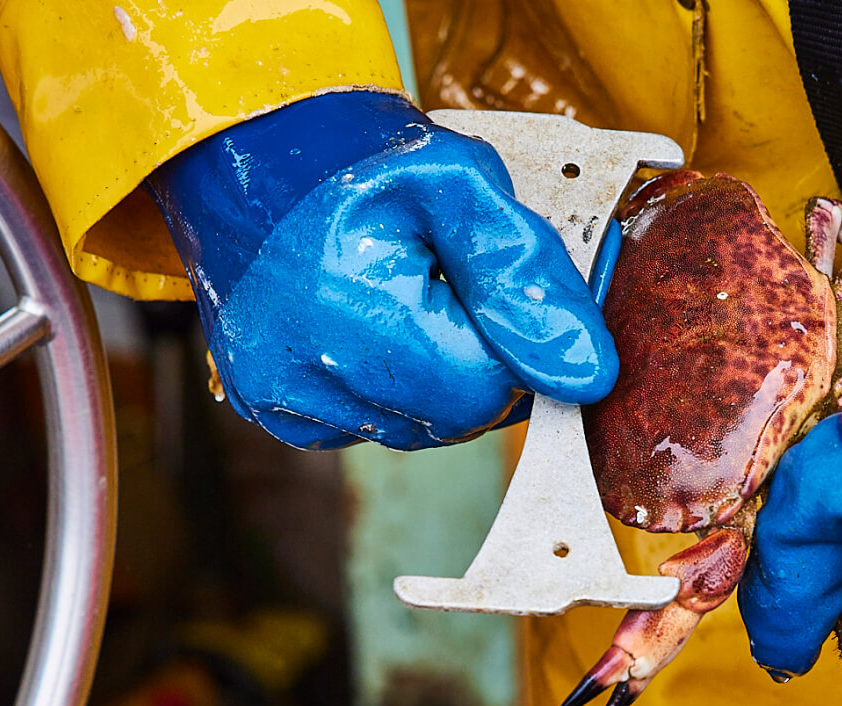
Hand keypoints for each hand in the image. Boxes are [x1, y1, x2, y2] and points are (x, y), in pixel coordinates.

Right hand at [146, 92, 616, 448]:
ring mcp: (276, 395)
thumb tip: (589, 374)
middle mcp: (302, 371)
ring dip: (433, 374)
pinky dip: (388, 384)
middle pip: (452, 418)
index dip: (513, 341)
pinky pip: (364, 425)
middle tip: (450, 281)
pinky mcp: (264, 403)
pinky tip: (371, 321)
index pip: (489, 389)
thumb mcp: (464, 185)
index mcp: (354, 314)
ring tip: (406, 294)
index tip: (494, 285)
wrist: (252, 141)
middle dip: (474, 357)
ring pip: (412, 429)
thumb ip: (529, 281)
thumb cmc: (361, 152)